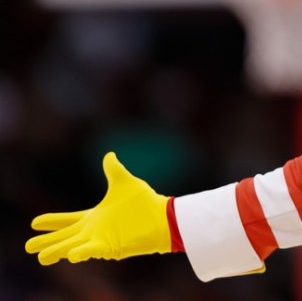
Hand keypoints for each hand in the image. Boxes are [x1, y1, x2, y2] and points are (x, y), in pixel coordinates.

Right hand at [26, 152, 170, 264]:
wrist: (163, 217)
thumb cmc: (145, 203)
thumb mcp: (125, 183)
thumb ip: (113, 170)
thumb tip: (109, 154)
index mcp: (94, 217)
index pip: (68, 221)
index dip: (52, 222)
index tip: (35, 222)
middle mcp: (94, 231)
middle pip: (64, 237)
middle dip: (47, 242)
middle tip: (29, 246)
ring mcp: (100, 240)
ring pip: (72, 248)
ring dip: (58, 251)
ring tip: (41, 257)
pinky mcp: (110, 247)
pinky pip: (92, 252)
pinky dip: (82, 253)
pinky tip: (73, 255)